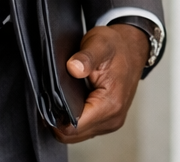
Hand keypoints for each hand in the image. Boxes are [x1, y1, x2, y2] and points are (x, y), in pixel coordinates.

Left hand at [52, 23, 147, 142]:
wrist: (133, 47)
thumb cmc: (117, 46)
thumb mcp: (99, 44)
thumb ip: (86, 57)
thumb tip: (73, 68)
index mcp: (110, 104)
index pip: (73, 127)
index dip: (55, 118)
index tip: (45, 102)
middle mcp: (113, 118)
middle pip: (73, 135)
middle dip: (58, 120)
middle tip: (50, 98)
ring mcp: (112, 121)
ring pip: (77, 134)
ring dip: (66, 121)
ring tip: (61, 99)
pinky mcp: (109, 120)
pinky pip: (85, 128)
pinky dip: (75, 119)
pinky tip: (71, 103)